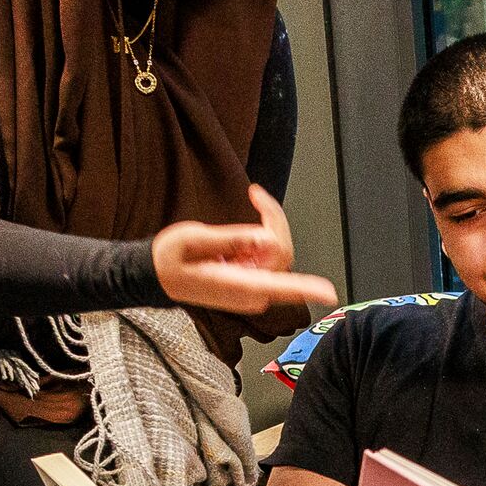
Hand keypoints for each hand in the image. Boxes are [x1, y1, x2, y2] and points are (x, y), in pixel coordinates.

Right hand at [151, 185, 337, 320]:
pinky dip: (265, 232)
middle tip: (257, 194)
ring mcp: (255, 286)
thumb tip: (262, 238)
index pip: (277, 283)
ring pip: (280, 249)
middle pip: (282, 252)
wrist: (158, 275)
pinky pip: (272, 252)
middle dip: (275, 220)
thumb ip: (229, 239)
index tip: (327, 291)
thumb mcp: (191, 240)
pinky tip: (248, 224)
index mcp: (237, 285)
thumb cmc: (169, 260)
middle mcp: (252, 290)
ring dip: (271, 222)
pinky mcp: (255, 279)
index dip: (304, 286)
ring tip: (254, 200)